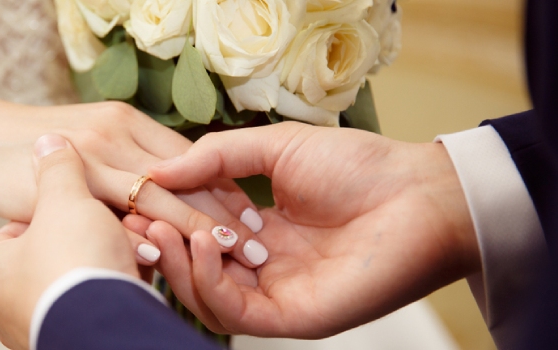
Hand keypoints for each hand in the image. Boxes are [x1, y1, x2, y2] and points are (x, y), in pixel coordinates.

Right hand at [0, 95, 266, 266]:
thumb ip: (129, 162)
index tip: (251, 219)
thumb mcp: (93, 141)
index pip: (190, 157)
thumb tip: (171, 197)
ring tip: (226, 254)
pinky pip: (111, 215)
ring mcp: (91, 156)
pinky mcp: (64, 185)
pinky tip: (163, 259)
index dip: (223, 189)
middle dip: (220, 213)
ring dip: (192, 227)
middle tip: (255, 245)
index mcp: (128, 123)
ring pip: (154, 195)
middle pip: (181, 176)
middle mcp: (116, 133)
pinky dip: (140, 238)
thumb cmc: (38, 143)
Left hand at [0, 134, 139, 348]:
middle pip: (57, 248)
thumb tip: (51, 141)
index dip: (64, 203)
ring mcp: (36, 321)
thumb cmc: (73, 263)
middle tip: (124, 218)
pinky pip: (96, 298)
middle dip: (95, 231)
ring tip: (137, 242)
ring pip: (80, 274)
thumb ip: (57, 167)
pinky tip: (138, 266)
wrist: (107, 329)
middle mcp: (2, 300)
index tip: (90, 196)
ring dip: (112, 254)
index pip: (23, 222)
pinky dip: (117, 280)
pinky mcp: (73, 334)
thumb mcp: (63, 201)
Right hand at [145, 122, 480, 336]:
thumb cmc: (359, 167)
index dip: (166, 219)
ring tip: (163, 230)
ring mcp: (278, 295)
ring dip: (178, 267)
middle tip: (140, 218)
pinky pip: (236, 314)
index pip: (197, 235)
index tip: (139, 195)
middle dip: (162, 247)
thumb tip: (157, 170)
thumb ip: (217, 157)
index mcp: (260, 232)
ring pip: (207, 300)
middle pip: (195, 272)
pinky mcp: (294, 317)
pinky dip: (210, 282)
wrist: (418, 192)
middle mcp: (264, 269)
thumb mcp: (276, 148)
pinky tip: (201, 244)